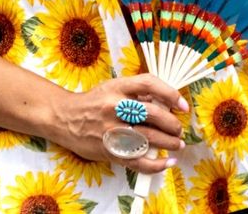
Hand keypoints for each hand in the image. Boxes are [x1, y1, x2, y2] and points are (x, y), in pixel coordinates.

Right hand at [48, 74, 188, 174]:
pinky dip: (156, 164)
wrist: (65, 118)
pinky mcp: (110, 151)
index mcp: (117, 87)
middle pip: (153, 113)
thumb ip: (136, 93)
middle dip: (172, 123)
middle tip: (178, 129)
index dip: (170, 93)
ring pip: (149, 137)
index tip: (182, 105)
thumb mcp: (112, 87)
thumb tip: (165, 101)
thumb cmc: (93, 102)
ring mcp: (113, 130)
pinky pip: (138, 160)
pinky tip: (167, 162)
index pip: (149, 84)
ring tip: (177, 144)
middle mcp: (115, 107)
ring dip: (169, 142)